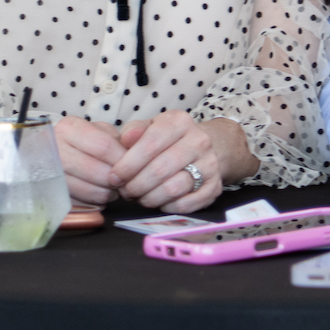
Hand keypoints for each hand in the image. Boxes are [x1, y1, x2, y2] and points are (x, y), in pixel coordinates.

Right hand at [53, 116, 128, 207]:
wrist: (54, 152)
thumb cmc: (83, 140)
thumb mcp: (98, 129)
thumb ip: (116, 138)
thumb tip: (132, 153)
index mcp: (69, 128)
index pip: (104, 146)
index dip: (122, 158)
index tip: (133, 162)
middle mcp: (56, 150)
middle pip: (97, 171)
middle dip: (117, 178)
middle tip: (126, 178)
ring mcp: (52, 173)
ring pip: (92, 190)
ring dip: (109, 192)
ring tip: (114, 185)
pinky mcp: (54, 192)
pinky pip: (83, 202)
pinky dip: (96, 200)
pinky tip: (99, 190)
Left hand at [108, 110, 234, 213]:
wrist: (201, 148)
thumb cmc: (168, 140)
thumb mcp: (150, 127)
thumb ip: (134, 131)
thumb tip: (124, 139)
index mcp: (180, 122)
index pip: (150, 144)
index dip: (128, 164)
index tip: (114, 176)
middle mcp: (199, 141)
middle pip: (160, 169)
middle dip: (136, 185)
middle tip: (125, 191)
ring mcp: (210, 164)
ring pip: (173, 189)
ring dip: (149, 198)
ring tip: (139, 197)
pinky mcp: (214, 186)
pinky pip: (186, 204)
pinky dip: (167, 207)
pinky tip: (159, 201)